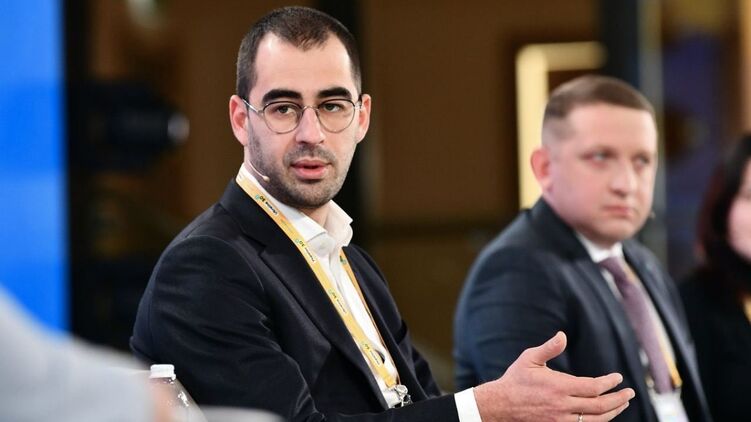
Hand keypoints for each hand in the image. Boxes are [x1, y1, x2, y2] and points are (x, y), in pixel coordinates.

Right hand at [473, 332, 633, 421]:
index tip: (617, 377)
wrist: (501, 405)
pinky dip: (598, 421)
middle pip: (600, 406)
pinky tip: (603, 415)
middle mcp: (563, 406)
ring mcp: (560, 420)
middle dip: (618, 399)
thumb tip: (563, 335)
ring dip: (613, 412)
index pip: (594, 387)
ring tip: (622, 404)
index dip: (609, 383)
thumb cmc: (516, 379)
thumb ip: (549, 347)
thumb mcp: (530, 358)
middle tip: (630, 393)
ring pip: (596, 420)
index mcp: (559, 387)